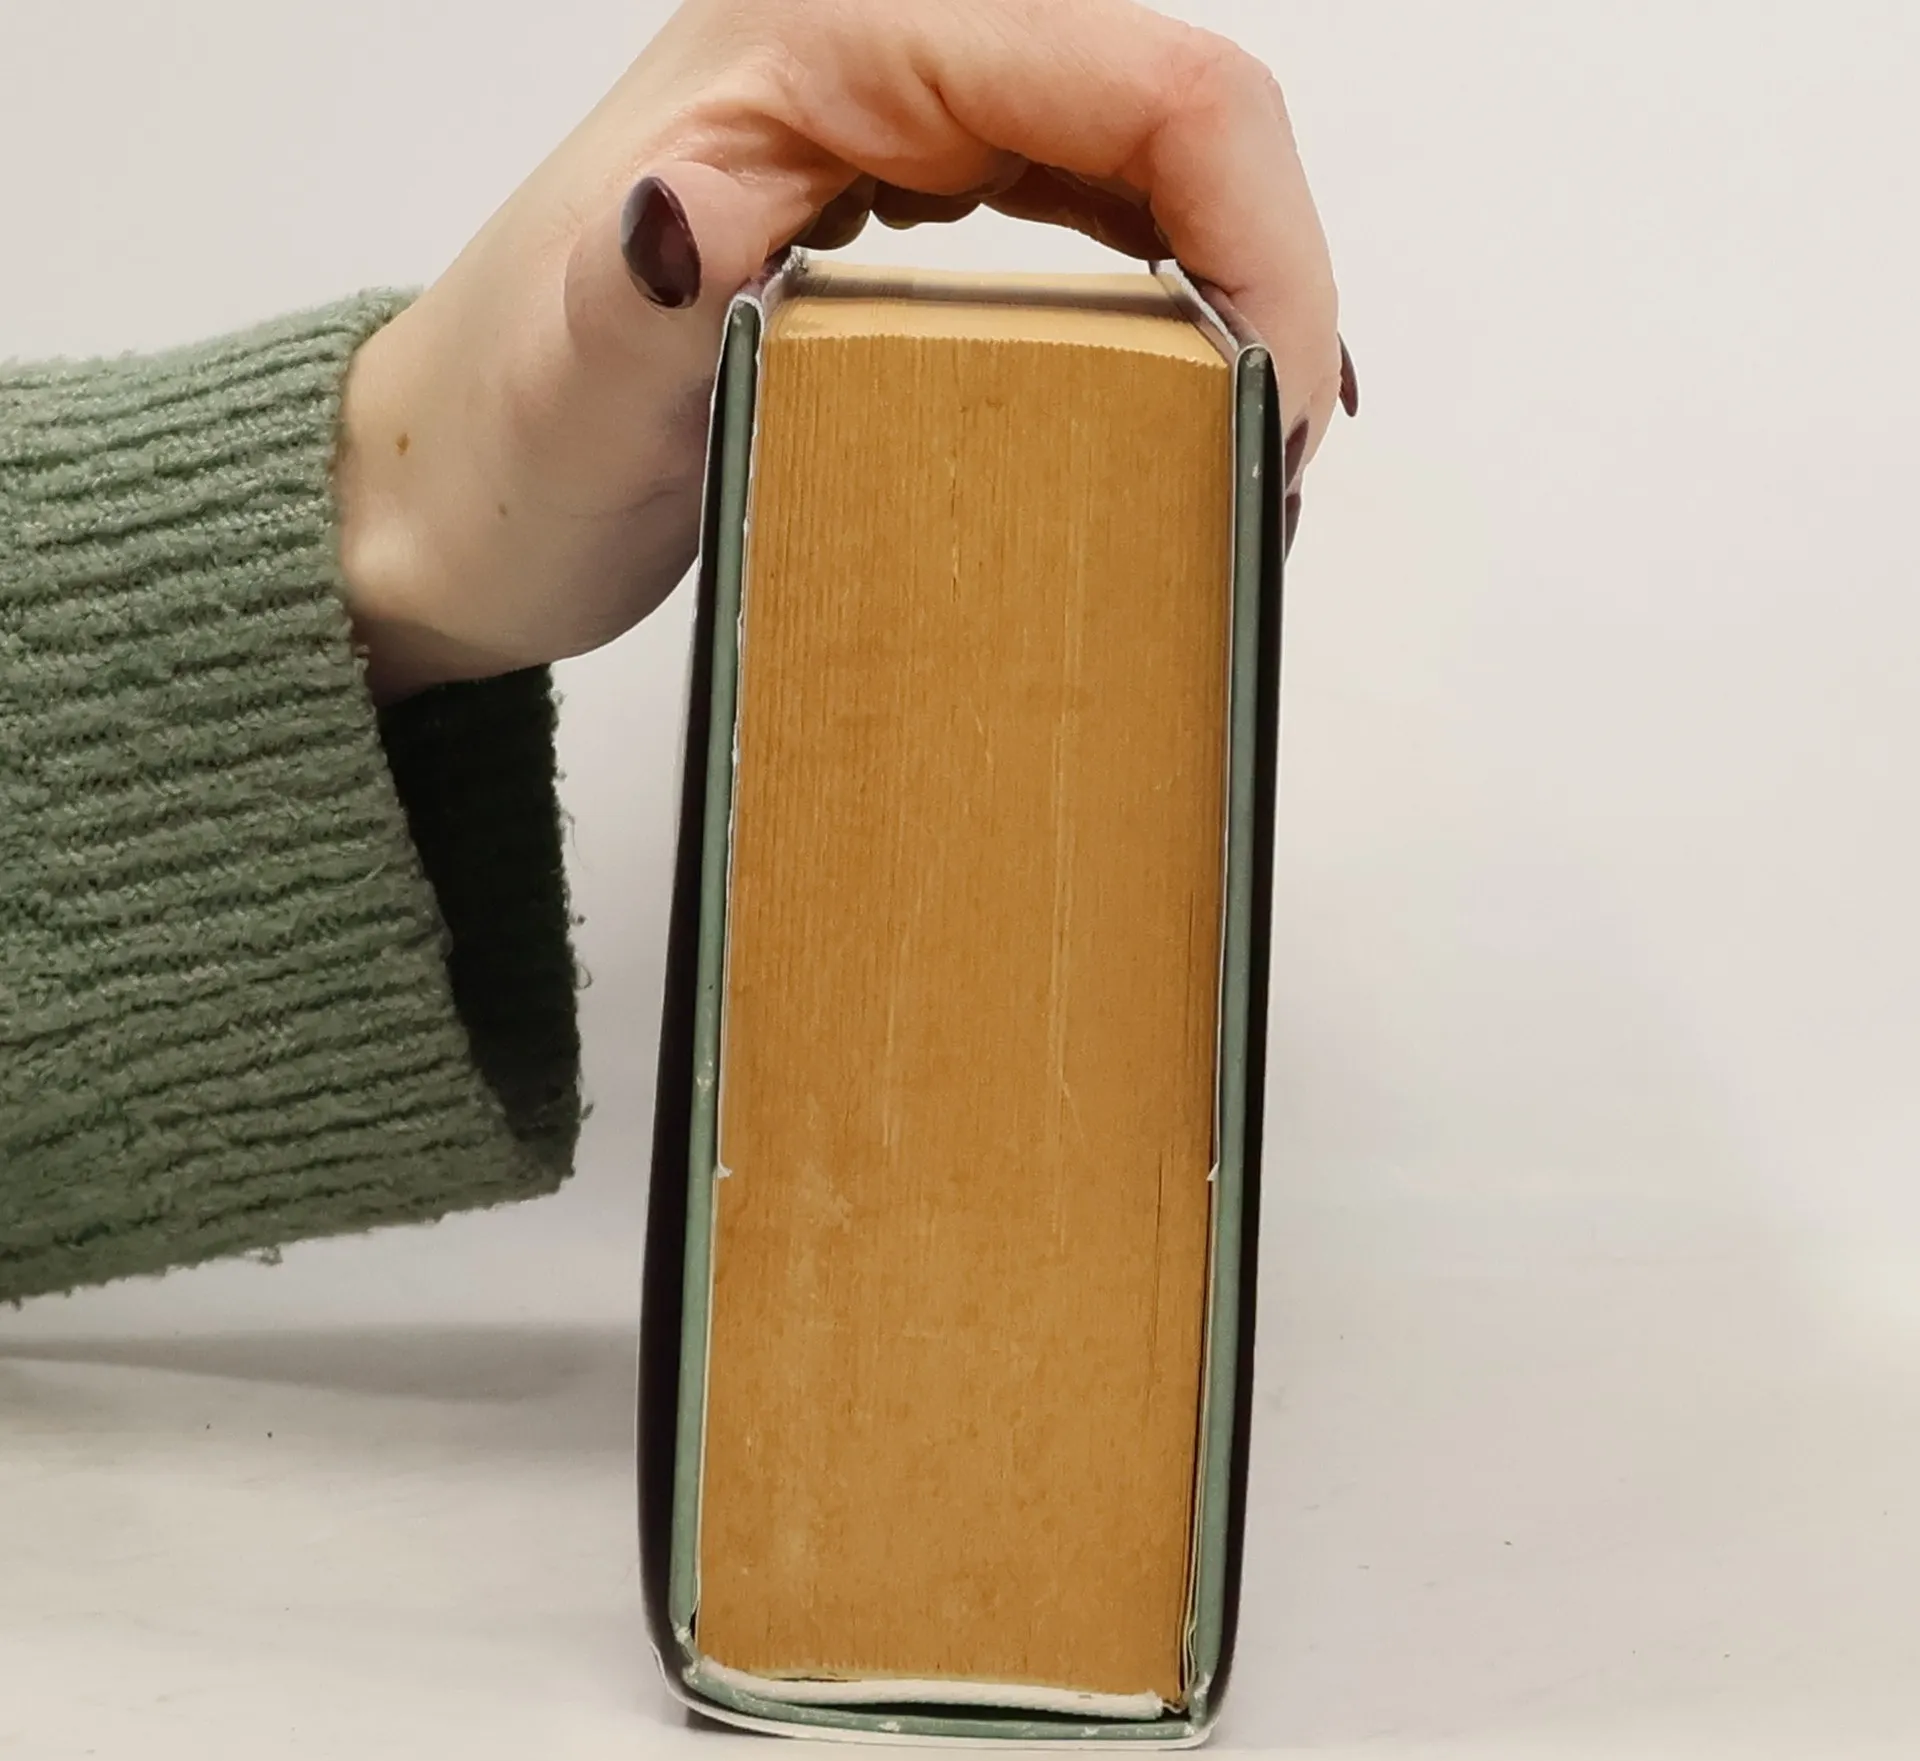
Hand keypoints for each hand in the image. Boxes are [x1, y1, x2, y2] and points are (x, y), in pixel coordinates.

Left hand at [337, 0, 1348, 702]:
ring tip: (1251, 442)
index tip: (1281, 404)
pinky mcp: (901, 198)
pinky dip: (1170, 291)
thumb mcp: (561, 385)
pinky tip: (1190, 384)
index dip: (1262, 228)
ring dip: (1236, 283)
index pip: (1137, 80)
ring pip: (1150, 153)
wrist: (450, 493)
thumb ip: (629, 295)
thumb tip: (686, 224)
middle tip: (1276, 454)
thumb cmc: (500, 442)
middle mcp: (873, 52)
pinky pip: (1091, 209)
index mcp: (820, 42)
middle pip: (1174, 103)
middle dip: (1272, 267)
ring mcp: (893, 122)